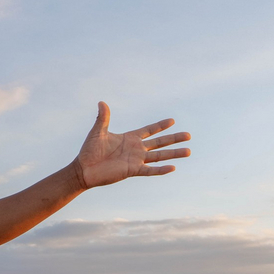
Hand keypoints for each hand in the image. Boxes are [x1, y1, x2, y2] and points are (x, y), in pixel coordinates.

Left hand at [73, 102, 190, 189]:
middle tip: (189, 135)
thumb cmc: (89, 150)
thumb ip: (103, 118)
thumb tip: (102, 102)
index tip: (172, 120)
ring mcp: (135, 160)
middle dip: (174, 139)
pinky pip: (149, 170)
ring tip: (188, 151)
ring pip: (159, 156)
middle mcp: (136, 149)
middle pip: (159, 142)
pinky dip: (160, 170)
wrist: (84, 169)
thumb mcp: (98, 132)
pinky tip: (172, 168)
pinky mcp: (132, 171)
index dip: (160, 126)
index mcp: (129, 138)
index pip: (149, 130)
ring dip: (173, 154)